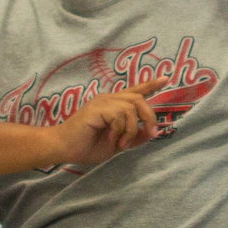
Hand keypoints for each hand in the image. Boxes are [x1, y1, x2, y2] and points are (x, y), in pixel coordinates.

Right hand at [48, 79, 163, 166]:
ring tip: (122, 143)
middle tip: (151, 134)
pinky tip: (111, 138)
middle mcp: (109, 99)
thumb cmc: (86, 146)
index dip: (150, 85)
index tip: (165, 79)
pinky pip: (119, 114)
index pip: (135, 91)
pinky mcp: (96, 109)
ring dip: (132, 129)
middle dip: (149, 117)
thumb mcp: (117, 143)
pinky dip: (121, 130)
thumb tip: (149, 133)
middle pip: (139, 98)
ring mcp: (102, 102)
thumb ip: (133, 137)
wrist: (62, 149)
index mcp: (114, 105)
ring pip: (131, 107)